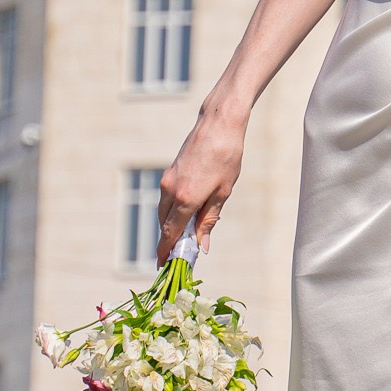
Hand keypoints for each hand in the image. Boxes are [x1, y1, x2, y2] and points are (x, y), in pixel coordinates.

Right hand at [158, 109, 247, 261]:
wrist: (218, 124)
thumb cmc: (227, 157)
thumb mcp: (223, 192)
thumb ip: (209, 220)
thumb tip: (202, 245)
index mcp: (185, 199)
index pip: (170, 233)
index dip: (166, 252)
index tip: (163, 266)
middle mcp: (170, 191)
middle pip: (165, 225)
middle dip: (170, 241)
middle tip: (181, 255)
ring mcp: (167, 180)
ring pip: (164, 211)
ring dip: (172, 225)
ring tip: (187, 236)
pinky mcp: (169, 172)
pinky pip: (167, 199)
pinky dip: (173, 210)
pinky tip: (188, 213)